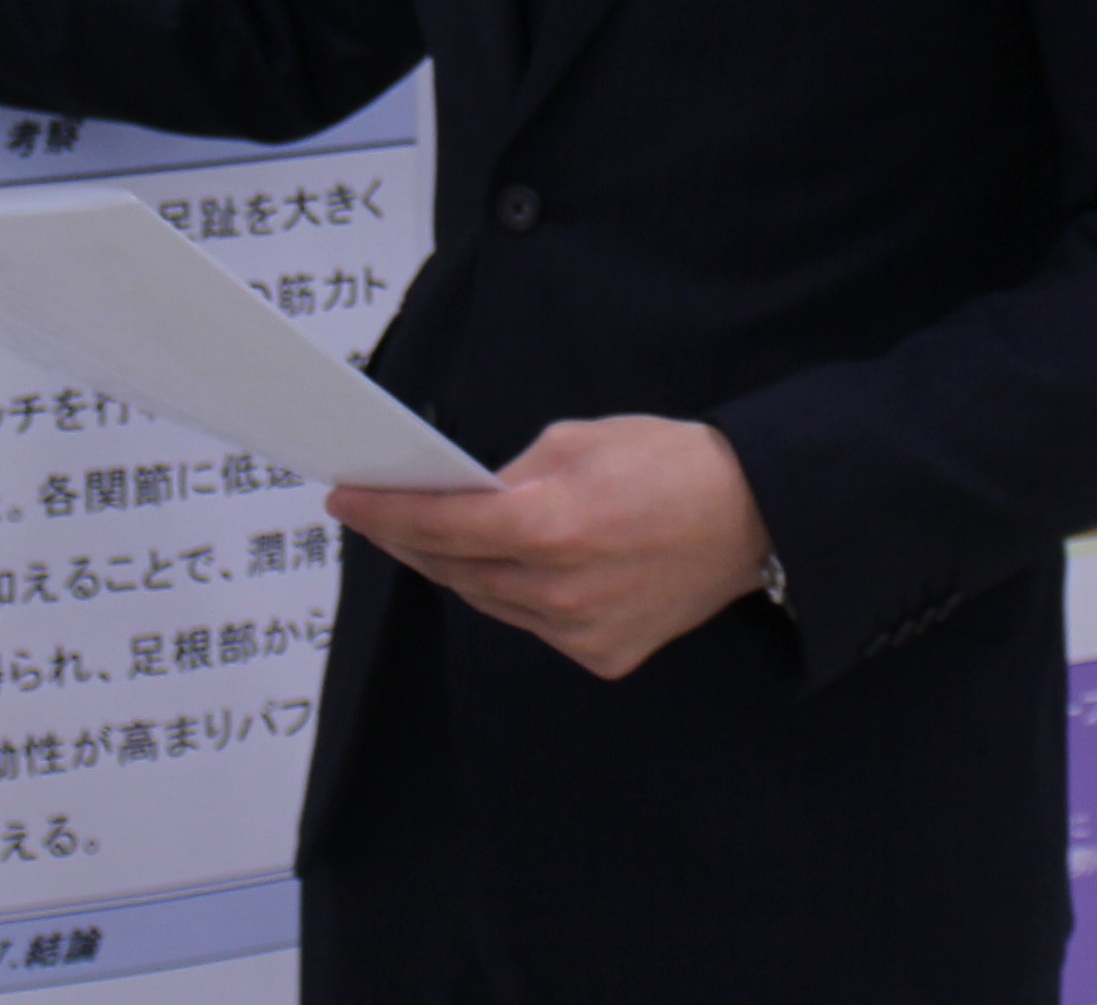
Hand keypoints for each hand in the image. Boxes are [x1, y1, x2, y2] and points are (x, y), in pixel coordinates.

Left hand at [329, 416, 773, 682]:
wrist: (752, 515)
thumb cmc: (668, 462)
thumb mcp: (577, 439)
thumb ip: (508, 474)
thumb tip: (462, 500)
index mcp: (548, 525)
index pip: (438, 526)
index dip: (383, 513)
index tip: (343, 499)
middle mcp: (558, 590)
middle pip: (454, 570)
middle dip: (410, 540)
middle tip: (377, 513)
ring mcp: (580, 632)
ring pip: (489, 602)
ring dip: (458, 570)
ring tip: (431, 539)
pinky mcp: (604, 657)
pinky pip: (533, 625)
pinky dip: (515, 596)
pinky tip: (509, 569)